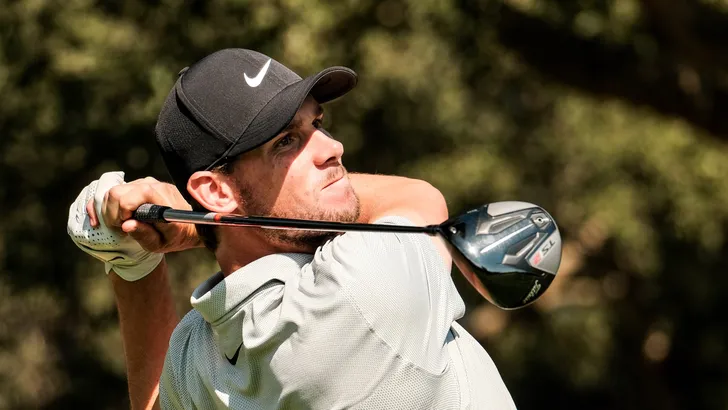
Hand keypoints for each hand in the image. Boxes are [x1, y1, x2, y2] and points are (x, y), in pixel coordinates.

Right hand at [68, 172, 201, 281]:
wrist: (190, 226)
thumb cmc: (175, 237)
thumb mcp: (161, 243)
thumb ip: (144, 235)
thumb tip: (126, 225)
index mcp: (161, 198)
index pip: (132, 195)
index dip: (122, 210)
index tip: (124, 225)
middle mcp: (153, 185)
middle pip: (117, 192)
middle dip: (112, 212)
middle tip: (119, 227)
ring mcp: (147, 182)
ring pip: (114, 191)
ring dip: (111, 209)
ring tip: (122, 223)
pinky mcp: (141, 184)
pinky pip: (119, 190)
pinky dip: (112, 204)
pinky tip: (117, 216)